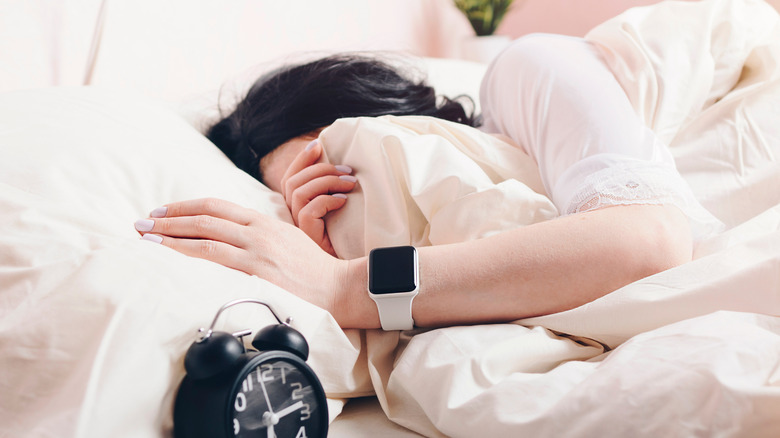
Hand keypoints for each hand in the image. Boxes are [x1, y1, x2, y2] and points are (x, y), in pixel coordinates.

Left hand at [134, 198, 349, 315]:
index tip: (163, 212)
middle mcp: (257, 232)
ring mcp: (257, 251)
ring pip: (205, 236)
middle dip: (169, 218)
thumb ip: (259, 235)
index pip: (217, 206)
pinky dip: (188, 254)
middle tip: (143, 223)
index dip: (186, 206)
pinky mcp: (256, 272)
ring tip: (147, 237)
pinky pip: (215, 259)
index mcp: (263, 221)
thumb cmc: (312, 270)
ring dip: (171, 235)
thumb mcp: (286, 240)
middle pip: (205, 217)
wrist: (338, 287)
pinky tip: (171, 256)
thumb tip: (230, 236)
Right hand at [280, 139, 356, 256]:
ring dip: (326, 181)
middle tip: (347, 170)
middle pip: (292, 182)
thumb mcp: (342, 206)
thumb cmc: (351, 236)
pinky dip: (326, 201)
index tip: (318, 144)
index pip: (290, 178)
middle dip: (319, 168)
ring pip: (298, 193)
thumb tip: (341, 161)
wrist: (354, 269)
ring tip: (350, 184)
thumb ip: (335, 188)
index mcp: (298, 207)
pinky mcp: (306, 238)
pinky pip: (307, 211)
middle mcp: (293, 216)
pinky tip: (344, 202)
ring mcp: (297, 228)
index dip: (301, 160)